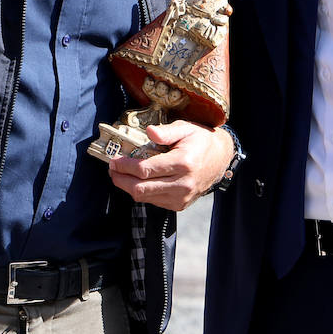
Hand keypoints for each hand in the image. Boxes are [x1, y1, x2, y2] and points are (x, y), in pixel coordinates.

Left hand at [108, 122, 235, 211]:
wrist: (220, 159)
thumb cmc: (200, 140)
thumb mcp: (185, 128)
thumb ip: (166, 131)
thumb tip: (149, 131)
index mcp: (183, 163)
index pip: (145, 169)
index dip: (125, 166)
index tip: (114, 161)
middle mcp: (182, 183)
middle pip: (141, 188)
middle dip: (121, 179)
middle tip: (112, 169)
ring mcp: (181, 197)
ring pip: (145, 197)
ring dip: (128, 187)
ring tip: (121, 174)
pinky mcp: (180, 205)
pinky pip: (153, 201)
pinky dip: (142, 192)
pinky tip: (138, 181)